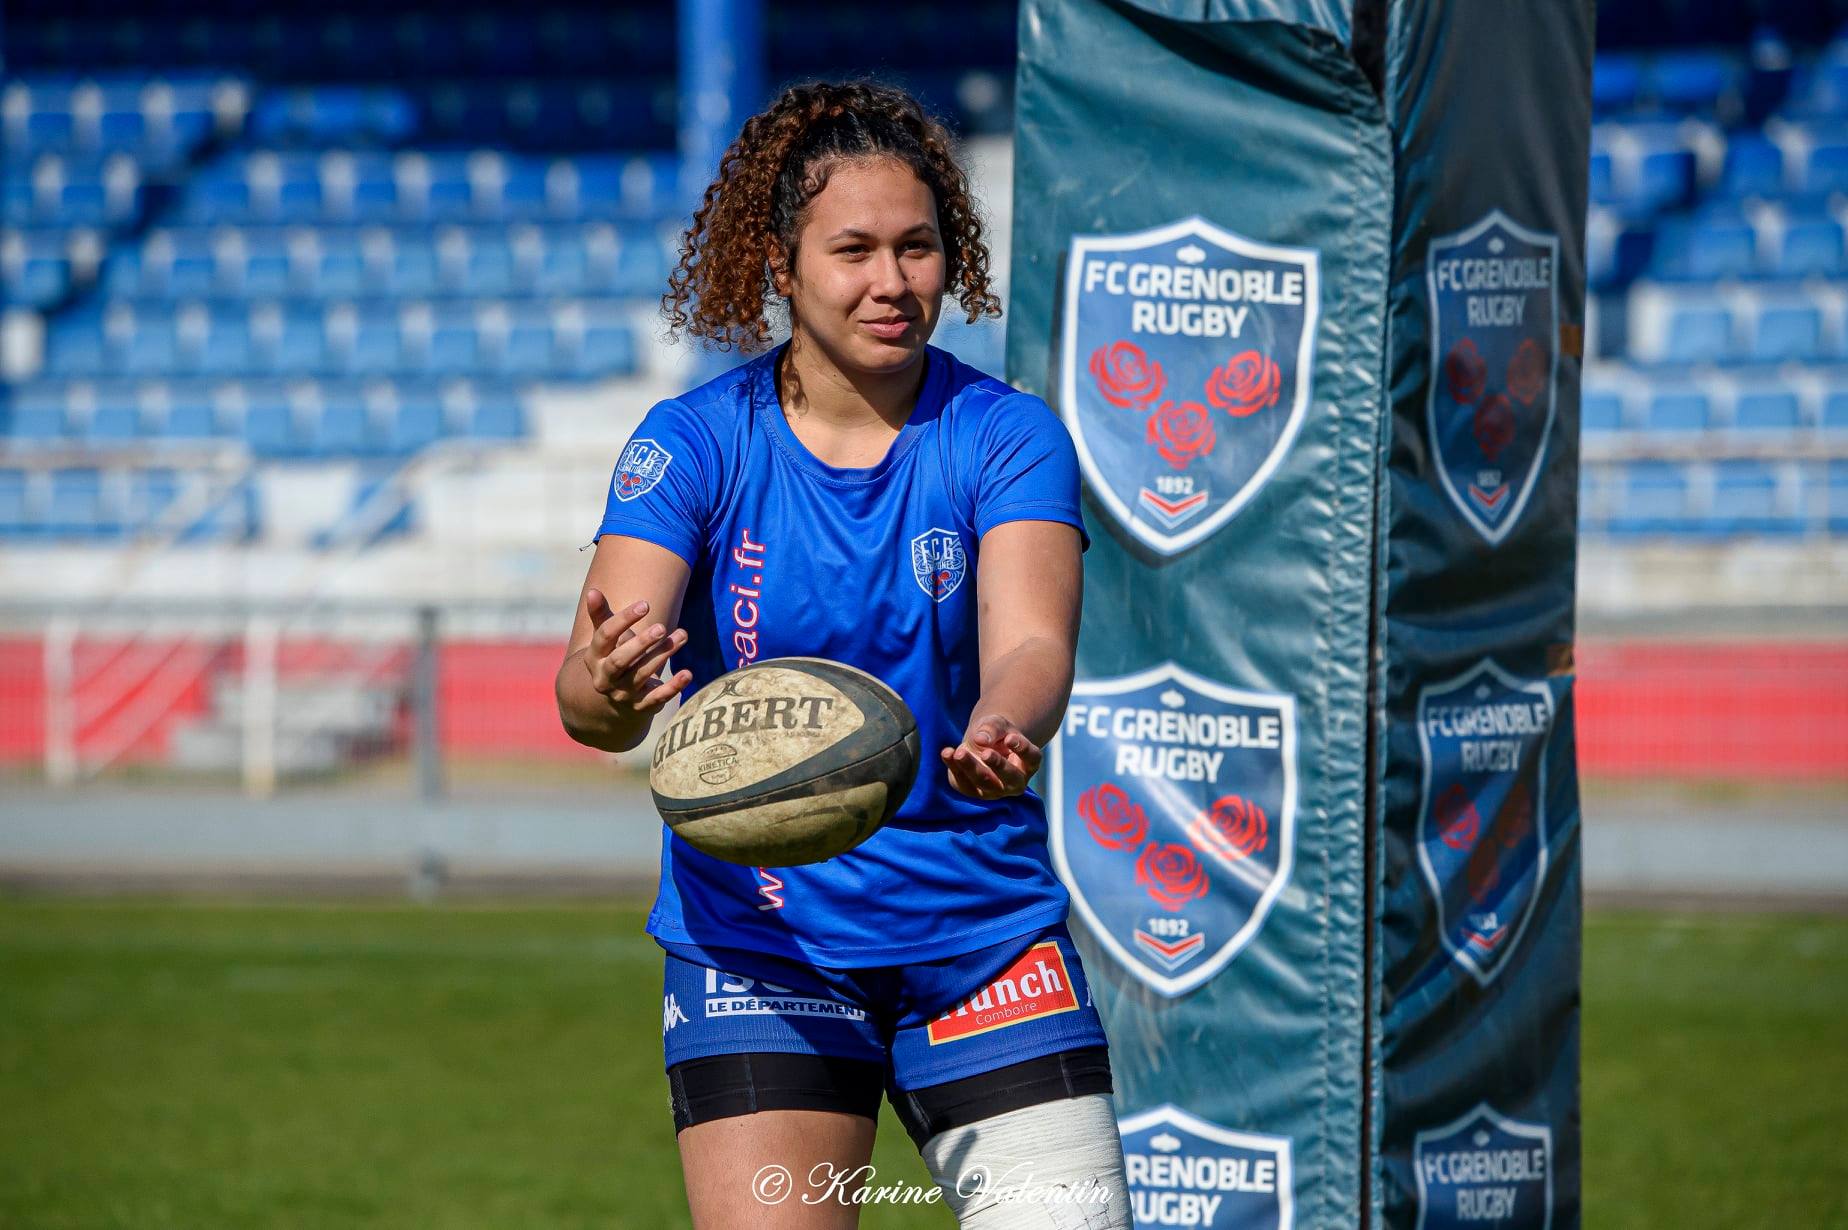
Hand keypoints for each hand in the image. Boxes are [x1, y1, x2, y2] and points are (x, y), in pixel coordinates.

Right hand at [582, 589, 691, 716]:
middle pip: (620, 660)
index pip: (605, 637)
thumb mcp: (605, 640)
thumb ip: (600, 616)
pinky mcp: (641, 706)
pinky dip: (673, 687)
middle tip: (661, 627)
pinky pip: (657, 698)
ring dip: (663, 654)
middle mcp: (605, 677)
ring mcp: (623, 693)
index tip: (645, 605)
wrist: (612, 703)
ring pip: (642, 674)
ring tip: (682, 635)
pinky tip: (688, 674)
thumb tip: (593, 591)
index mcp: (594, 657)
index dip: (623, 620)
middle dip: (641, 643)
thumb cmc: (614, 658)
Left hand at [942, 715, 1041, 799]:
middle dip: (998, 766)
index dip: (1023, 750)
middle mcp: (1014, 782)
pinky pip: (962, 782)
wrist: (981, 741)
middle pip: (1010, 778)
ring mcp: (993, 790)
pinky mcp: (971, 790)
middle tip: (985, 753)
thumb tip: (981, 739)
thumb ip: (992, 728)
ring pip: (984, 783)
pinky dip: (953, 767)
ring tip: (960, 751)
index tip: (1010, 738)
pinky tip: (947, 752)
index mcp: (1028, 763)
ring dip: (971, 767)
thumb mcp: (996, 724)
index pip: (1032, 759)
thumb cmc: (996, 732)